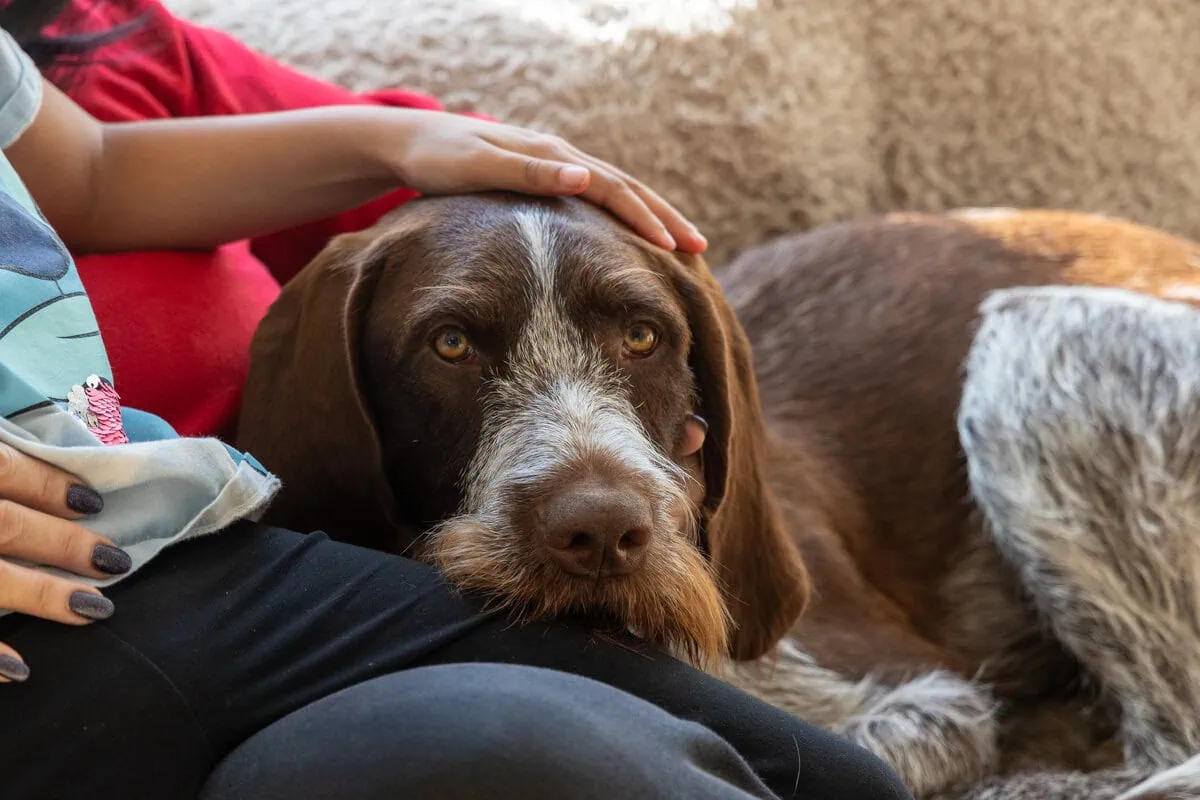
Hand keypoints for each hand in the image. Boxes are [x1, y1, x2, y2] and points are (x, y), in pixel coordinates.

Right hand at [0, 443, 129, 682]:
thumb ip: (3, 461)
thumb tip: (76, 487)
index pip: (2, 468)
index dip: (49, 485)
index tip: (95, 504)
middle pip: (3, 525)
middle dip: (62, 544)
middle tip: (117, 562)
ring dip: (40, 596)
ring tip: (95, 609)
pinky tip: (23, 669)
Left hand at [393, 113, 707, 253]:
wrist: (409, 142)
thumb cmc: (439, 160)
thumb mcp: (479, 166)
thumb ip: (531, 173)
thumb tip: (585, 177)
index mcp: (551, 155)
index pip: (612, 188)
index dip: (646, 217)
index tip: (674, 246)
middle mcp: (560, 156)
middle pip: (626, 187)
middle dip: (664, 217)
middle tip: (698, 247)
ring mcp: (554, 164)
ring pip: (616, 190)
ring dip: (650, 214)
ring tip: (680, 241)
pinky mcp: (545, 174)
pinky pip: (597, 195)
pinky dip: (624, 211)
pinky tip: (634, 230)